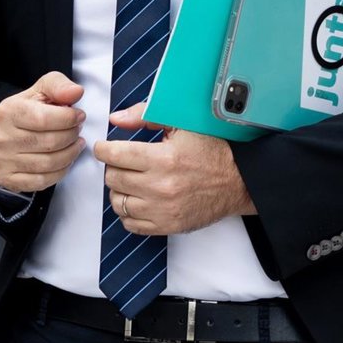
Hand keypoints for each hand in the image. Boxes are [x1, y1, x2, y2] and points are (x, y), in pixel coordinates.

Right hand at [0, 72, 85, 192]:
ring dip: (70, 154)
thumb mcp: (42, 90)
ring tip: (75, 144)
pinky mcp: (6, 178)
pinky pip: (41, 182)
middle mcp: (1, 136)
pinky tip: (65, 161)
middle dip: (71, 136)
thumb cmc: (29, 110)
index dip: (69, 118)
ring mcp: (2, 160)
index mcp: (8, 111)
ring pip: (47, 164)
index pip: (44, 118)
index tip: (79, 116)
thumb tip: (76, 92)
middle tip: (77, 131)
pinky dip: (60, 172)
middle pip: (49, 142)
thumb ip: (59, 86)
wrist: (8, 132)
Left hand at [93, 103, 254, 235]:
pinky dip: (127, 212)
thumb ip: (145, 116)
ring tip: (129, 179)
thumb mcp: (181, 124)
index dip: (104, 149)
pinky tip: (136, 198)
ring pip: (118, 202)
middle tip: (121, 161)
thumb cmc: (211, 150)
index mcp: (163, 158)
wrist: (238, 181)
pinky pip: (131, 224)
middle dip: (112, 167)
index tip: (104, 147)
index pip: (114, 155)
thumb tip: (116, 119)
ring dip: (118, 189)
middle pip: (113, 178)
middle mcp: (161, 187)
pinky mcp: (168, 226)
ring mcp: (163, 210)